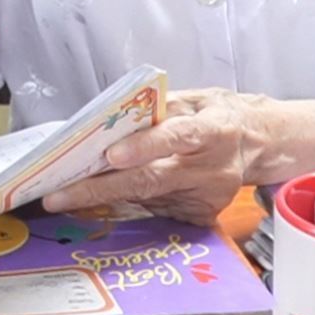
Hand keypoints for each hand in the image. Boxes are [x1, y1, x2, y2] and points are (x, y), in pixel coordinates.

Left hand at [42, 88, 265, 225]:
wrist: (256, 141)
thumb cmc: (213, 115)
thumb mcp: (191, 99)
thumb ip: (155, 110)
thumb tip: (106, 121)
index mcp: (212, 130)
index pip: (176, 137)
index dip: (144, 147)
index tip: (110, 154)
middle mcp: (212, 168)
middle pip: (151, 180)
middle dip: (99, 189)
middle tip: (58, 196)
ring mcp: (209, 196)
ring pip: (147, 199)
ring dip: (104, 196)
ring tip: (66, 194)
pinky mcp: (204, 215)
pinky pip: (157, 211)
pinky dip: (130, 202)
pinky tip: (111, 195)